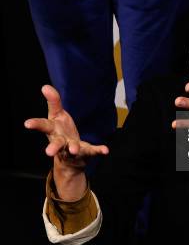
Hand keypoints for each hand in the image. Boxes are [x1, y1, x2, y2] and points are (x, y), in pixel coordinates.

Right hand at [25, 85, 108, 199]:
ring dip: (73, 148)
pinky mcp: (86, 152)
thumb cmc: (61, 132)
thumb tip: (45, 86)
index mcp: (53, 130)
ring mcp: (73, 148)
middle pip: (56, 143)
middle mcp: (61, 141)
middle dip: (53, 147)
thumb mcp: (56, 116)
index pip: (43, 126)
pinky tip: (105, 150)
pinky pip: (92, 151)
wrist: (70, 159)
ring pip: (72, 148)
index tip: (27, 123)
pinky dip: (99, 150)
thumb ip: (53, 101)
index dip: (35, 124)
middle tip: (48, 152)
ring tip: (74, 149)